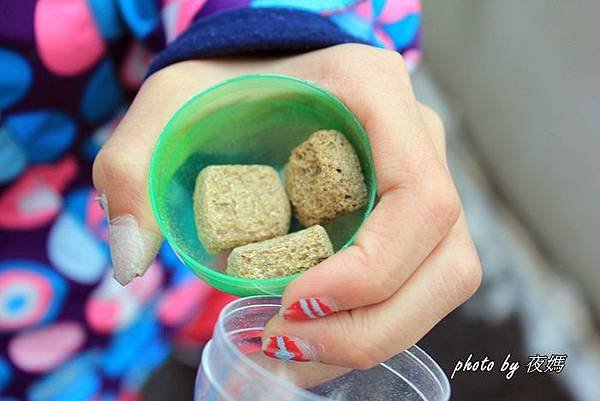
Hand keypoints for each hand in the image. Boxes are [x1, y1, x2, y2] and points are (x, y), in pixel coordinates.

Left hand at [93, 45, 480, 369]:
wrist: (255, 79)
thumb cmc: (221, 87)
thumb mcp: (166, 107)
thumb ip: (133, 168)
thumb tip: (133, 258)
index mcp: (374, 93)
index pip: (419, 198)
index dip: (371, 269)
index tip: (292, 304)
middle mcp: (416, 138)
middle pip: (446, 256)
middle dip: (373, 324)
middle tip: (287, 344)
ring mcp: (422, 177)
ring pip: (445, 279)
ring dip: (378, 334)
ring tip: (296, 351)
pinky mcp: (410, 216)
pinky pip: (420, 282)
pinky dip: (375, 325)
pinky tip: (313, 339)